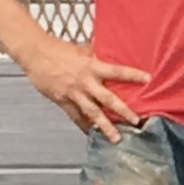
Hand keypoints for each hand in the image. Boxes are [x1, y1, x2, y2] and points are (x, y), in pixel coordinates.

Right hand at [18, 37, 146, 140]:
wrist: (35, 53)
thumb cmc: (58, 49)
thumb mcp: (82, 49)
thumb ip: (97, 52)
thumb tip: (114, 45)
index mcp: (92, 66)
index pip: (117, 71)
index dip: (133, 75)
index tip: (149, 79)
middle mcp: (85, 82)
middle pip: (107, 99)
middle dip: (123, 110)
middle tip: (136, 121)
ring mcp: (74, 93)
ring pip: (92, 113)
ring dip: (105, 126)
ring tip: (117, 138)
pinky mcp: (62, 101)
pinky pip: (75, 116)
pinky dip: (84, 126)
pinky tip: (93, 134)